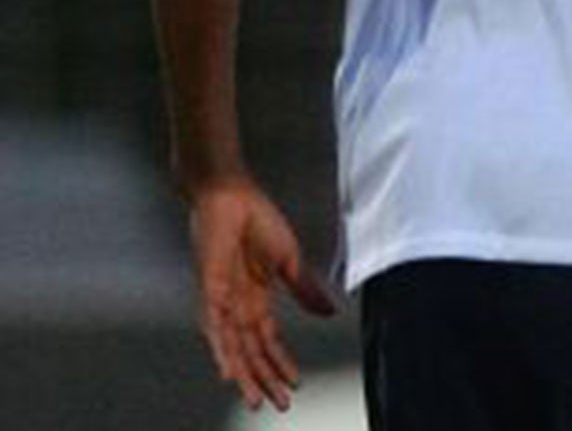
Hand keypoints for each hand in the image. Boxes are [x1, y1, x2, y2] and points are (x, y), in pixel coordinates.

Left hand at [186, 177, 337, 410]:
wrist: (230, 194)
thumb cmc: (256, 219)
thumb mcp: (289, 259)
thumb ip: (306, 289)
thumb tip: (330, 313)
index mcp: (256, 298)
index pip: (269, 340)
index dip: (281, 363)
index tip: (294, 386)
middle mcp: (237, 306)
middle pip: (252, 352)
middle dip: (265, 379)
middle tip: (277, 406)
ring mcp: (221, 301)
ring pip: (234, 348)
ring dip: (245, 375)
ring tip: (256, 400)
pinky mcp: (211, 290)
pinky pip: (215, 328)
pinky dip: (222, 351)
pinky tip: (228, 372)